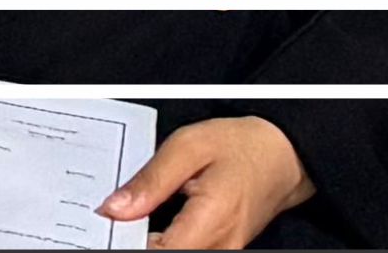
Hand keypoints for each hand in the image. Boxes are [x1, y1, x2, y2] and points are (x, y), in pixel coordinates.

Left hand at [102, 116, 313, 251]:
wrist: (282, 156)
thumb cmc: (241, 146)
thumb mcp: (189, 145)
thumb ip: (151, 179)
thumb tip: (115, 209)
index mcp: (211, 217)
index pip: (159, 250)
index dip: (125, 241)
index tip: (104, 226)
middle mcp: (220, 245)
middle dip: (132, 241)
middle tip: (114, 221)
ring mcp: (223, 252)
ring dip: (148, 243)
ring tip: (127, 223)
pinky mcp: (222, 251)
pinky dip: (163, 243)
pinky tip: (147, 228)